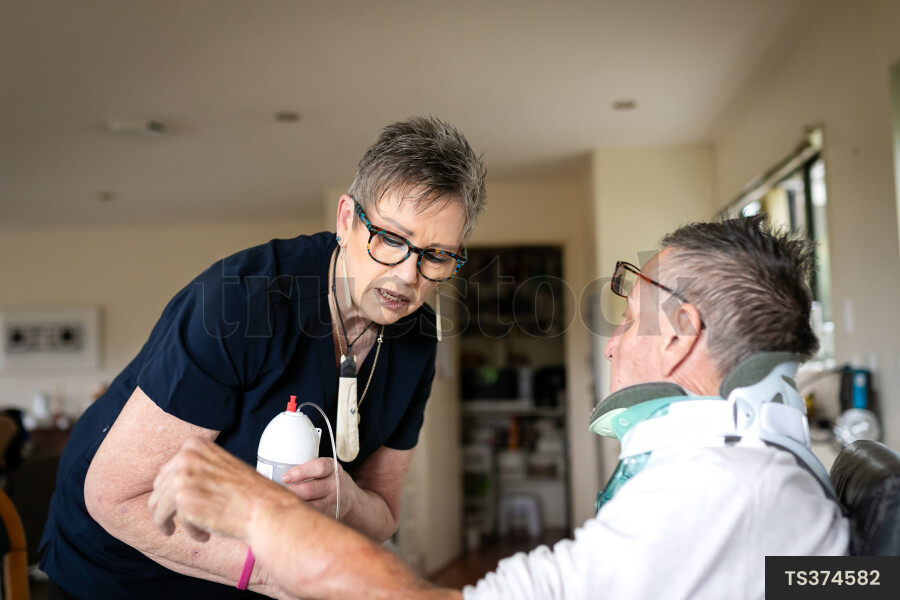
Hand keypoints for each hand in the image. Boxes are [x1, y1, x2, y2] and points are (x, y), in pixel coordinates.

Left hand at [149, 437, 292, 541]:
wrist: (266, 509)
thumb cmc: (249, 493)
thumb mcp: (221, 466)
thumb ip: (196, 468)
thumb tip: (169, 481)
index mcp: (194, 445)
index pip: (166, 472)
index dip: (170, 491)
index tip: (178, 504)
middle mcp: (185, 457)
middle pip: (158, 490)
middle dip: (166, 510)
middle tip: (175, 524)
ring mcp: (183, 478)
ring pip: (158, 508)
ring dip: (170, 523)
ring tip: (188, 530)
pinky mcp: (183, 501)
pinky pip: (175, 523)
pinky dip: (190, 532)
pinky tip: (205, 534)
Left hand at [280, 457, 353, 519]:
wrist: (350, 500)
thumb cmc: (329, 481)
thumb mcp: (325, 470)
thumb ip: (307, 469)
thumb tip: (275, 471)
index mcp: (332, 468)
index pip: (318, 467)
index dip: (300, 472)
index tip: (285, 477)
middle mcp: (334, 485)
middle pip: (310, 489)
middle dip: (291, 491)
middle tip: (276, 492)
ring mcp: (332, 502)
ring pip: (310, 505)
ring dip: (293, 503)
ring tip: (280, 503)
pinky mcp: (328, 515)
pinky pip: (311, 515)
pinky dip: (298, 513)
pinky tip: (288, 513)